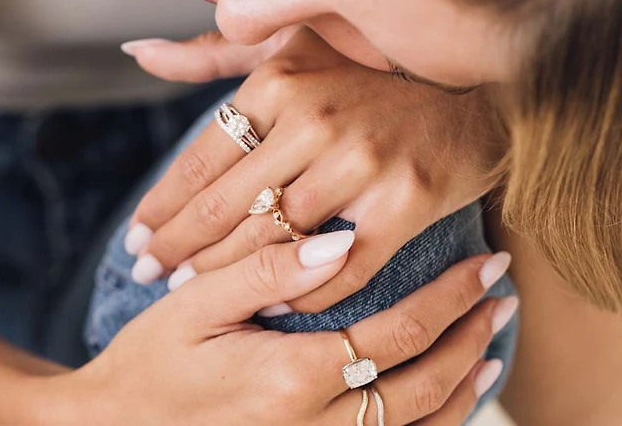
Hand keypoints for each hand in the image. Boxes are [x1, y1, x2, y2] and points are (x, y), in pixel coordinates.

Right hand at [41, 233, 515, 424]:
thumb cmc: (148, 364)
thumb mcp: (195, 307)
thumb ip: (267, 273)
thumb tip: (339, 243)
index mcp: (289, 375)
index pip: (396, 333)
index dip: (449, 297)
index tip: (484, 265)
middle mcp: (313, 424)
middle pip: (423, 381)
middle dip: (470, 333)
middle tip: (501, 293)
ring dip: (464, 382)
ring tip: (491, 340)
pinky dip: (434, 424)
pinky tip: (448, 398)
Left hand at [125, 29, 504, 312]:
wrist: (475, 92)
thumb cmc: (367, 74)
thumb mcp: (291, 48)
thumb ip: (214, 56)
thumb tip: (140, 53)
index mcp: (279, 80)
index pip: (200, 160)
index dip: (161, 206)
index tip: (137, 238)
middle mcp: (316, 117)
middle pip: (226, 207)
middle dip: (177, 248)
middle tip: (149, 274)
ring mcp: (363, 160)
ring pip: (274, 239)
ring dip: (227, 276)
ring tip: (194, 292)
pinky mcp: (407, 200)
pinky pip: (340, 268)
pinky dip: (302, 294)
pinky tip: (273, 306)